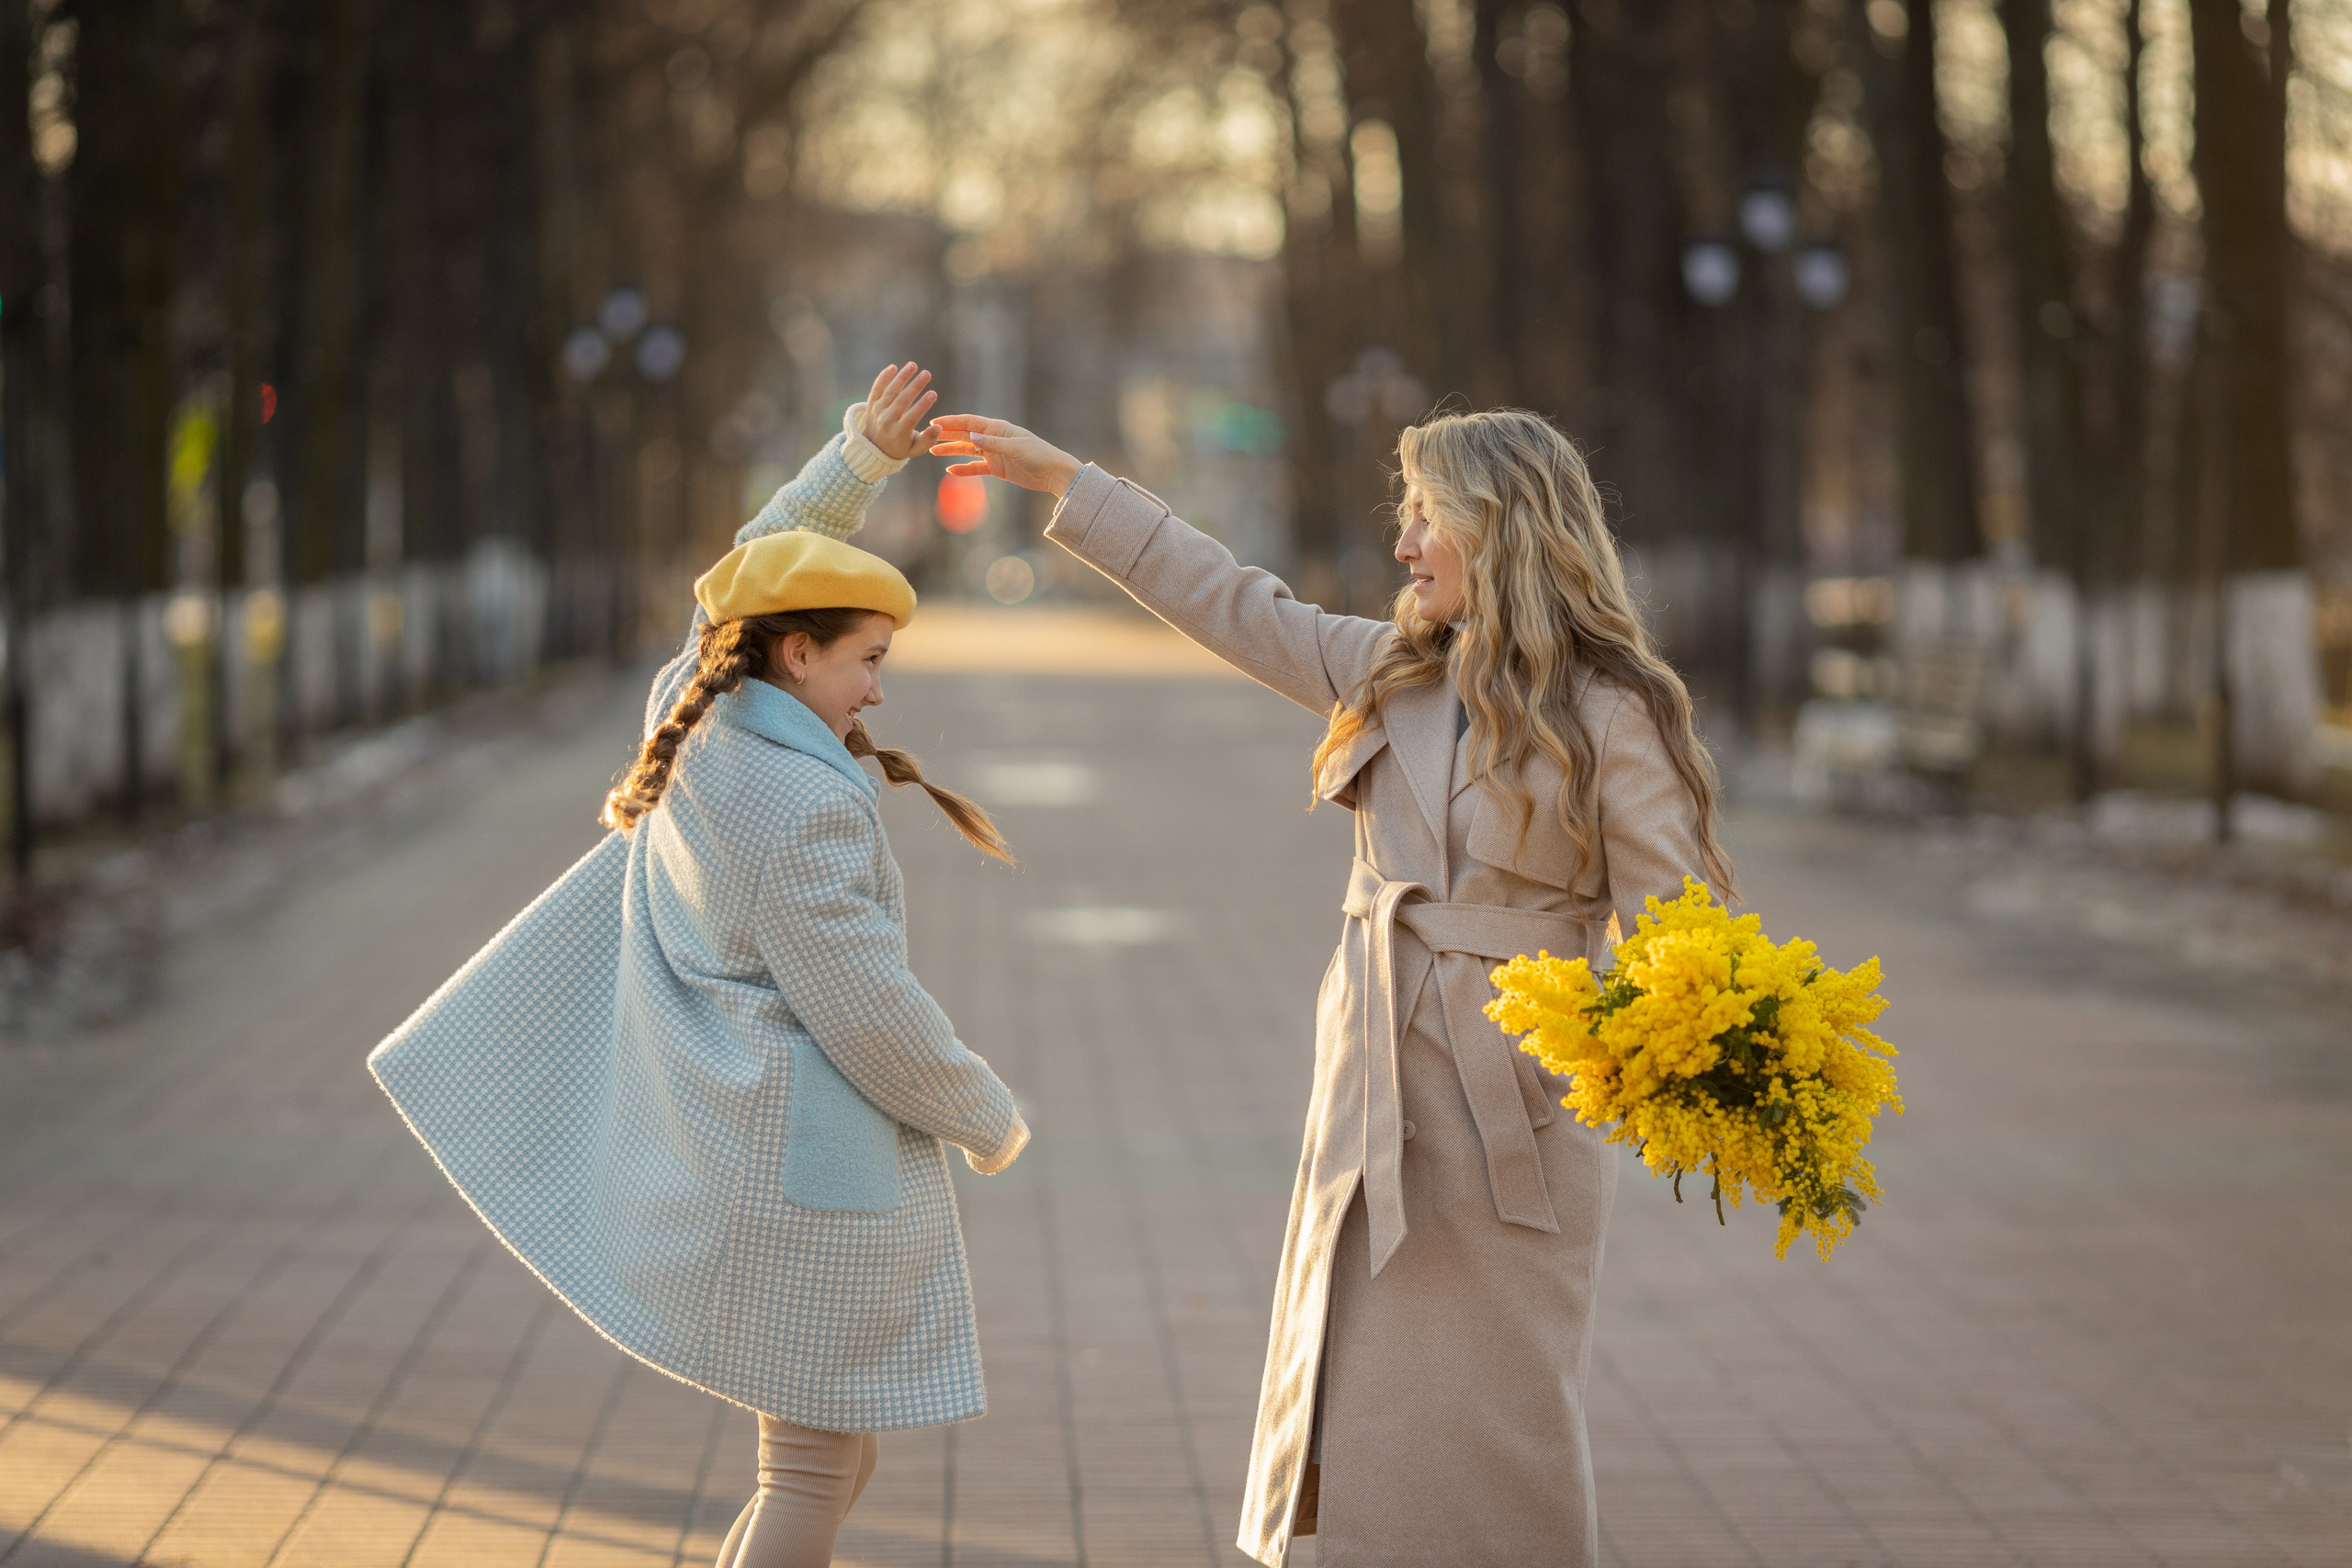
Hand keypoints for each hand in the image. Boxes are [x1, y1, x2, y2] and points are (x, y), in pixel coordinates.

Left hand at [863, 362, 937, 460]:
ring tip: (913, 365)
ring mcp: (877, 411)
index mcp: (898, 433)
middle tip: (927, 374)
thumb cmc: (900, 447)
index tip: (933, 393)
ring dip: (902, 377)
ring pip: (890, 391)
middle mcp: (886, 421)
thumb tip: (939, 427)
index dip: (922, 405)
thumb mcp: (915, 449)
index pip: (911, 417)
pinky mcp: (872, 403)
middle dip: (915, 386)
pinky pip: (877, 388)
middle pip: (901, 401)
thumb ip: (928, 440)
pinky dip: (884, 377)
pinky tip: (894, 367)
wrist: (873, 447)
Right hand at [928, 415, 1082, 496]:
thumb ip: (992, 444)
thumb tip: (970, 437)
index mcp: (997, 428)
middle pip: (964, 435)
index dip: (951, 421)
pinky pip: (976, 468)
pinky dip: (964, 469)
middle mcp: (993, 439)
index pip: (969, 422)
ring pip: (967, 451)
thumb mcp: (1016, 448)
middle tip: (926, 436)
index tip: (934, 422)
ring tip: (932, 451)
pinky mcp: (997, 469)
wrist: (1053, 473)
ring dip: (951, 450)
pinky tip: (950, 470)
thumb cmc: (1039, 455)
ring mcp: (994, 454)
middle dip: (946, 435)